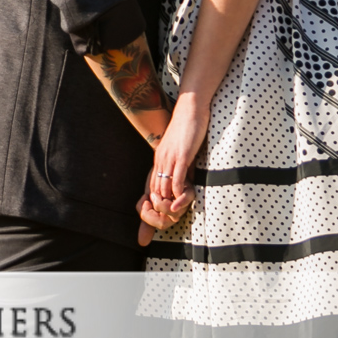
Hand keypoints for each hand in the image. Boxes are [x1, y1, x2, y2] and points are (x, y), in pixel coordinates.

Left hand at [137, 92, 208, 245]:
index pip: (150, 188)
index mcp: (160, 159)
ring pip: (164, 188)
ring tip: (174, 214)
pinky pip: (177, 178)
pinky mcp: (182, 155)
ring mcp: (170, 158)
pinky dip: (178, 192)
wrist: (191, 106)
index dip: (148, 210)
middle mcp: (161, 160)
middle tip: (166, 222)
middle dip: (157, 211)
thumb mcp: (181, 148)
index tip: (146, 230)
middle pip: (154, 192)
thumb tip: (183, 179)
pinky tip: (181, 200)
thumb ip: (181, 163)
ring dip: (168, 204)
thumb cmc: (189, 126)